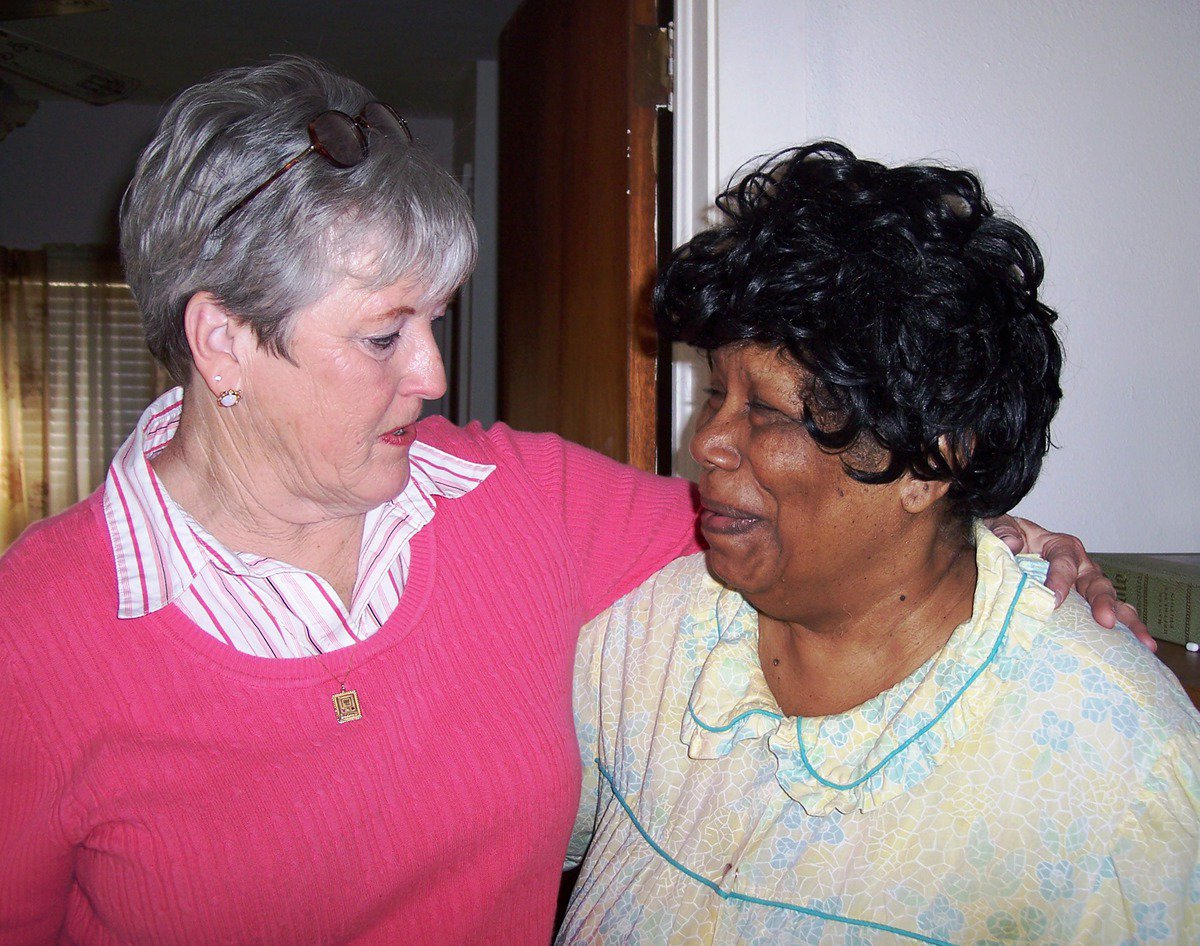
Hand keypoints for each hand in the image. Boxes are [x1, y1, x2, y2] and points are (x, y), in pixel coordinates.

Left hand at [985, 515, 1153, 650]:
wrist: (1004, 550)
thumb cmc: (1006, 538)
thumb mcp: (999, 526)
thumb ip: (1004, 532)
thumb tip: (1013, 545)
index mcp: (1059, 546)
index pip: (1064, 560)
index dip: (1060, 579)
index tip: (1054, 600)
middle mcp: (1079, 565)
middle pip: (1095, 582)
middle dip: (1103, 601)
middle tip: (1106, 620)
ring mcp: (1086, 586)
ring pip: (1111, 600)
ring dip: (1126, 620)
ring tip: (1142, 641)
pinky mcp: (1086, 604)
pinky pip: (1110, 615)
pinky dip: (1125, 630)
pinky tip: (1140, 647)